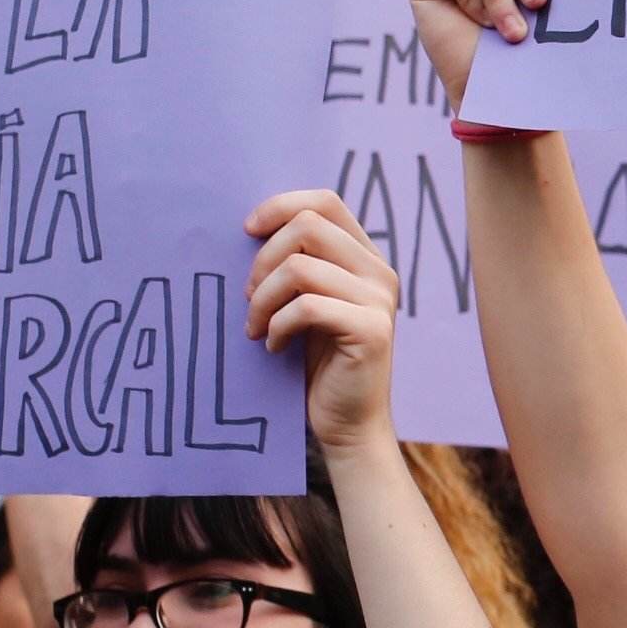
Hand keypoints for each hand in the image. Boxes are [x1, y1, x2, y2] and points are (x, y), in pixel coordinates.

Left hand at [245, 190, 402, 455]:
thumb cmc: (317, 364)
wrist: (347, 425)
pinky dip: (278, 325)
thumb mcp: (306, 302)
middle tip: (249, 297)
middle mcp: (380, 272)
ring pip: (300, 267)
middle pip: (308, 226)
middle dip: (264, 258)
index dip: (280, 207)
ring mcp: (379, 300)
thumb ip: (297, 263)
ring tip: (256, 326)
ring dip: (264, 298)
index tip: (246, 232)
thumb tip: (251, 227)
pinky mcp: (371, 330)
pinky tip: (274, 346)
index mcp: (365, 257)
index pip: (325, 201)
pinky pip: (306, 307)